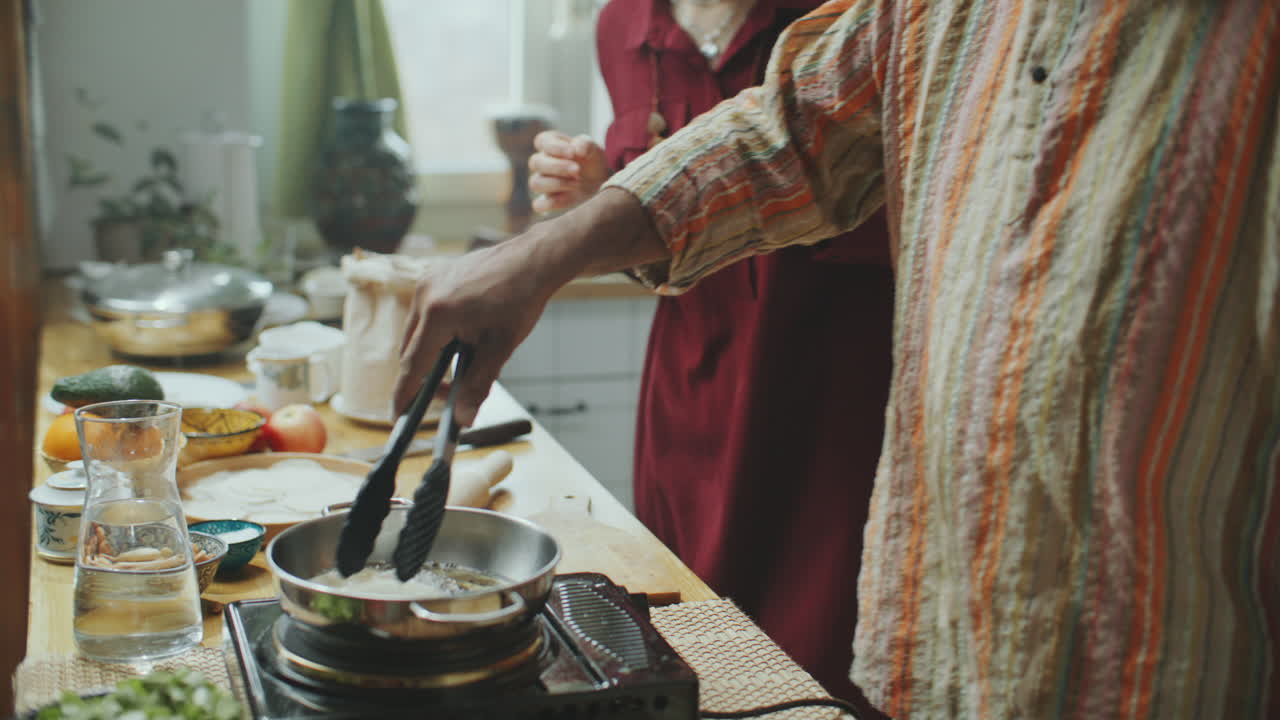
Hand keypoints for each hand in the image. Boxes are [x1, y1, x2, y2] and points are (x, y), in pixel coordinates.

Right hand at [393, 189, 667, 425]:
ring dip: (429, 354)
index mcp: (438, 314)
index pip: (413, 365)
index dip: (405, 394)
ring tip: (457, 369)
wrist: (533, 260)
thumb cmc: (521, 299)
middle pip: (410, 349)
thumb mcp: (501, 348)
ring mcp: (428, 281)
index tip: (397, 417)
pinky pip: (425, 313)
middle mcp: (425, 294)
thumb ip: (478, 384)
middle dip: (422, 376)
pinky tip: (456, 342)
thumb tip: (463, 418)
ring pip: (416, 332)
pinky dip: (434, 333)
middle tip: (446, 397)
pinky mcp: (435, 275)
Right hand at [528, 131, 608, 213]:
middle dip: (557, 166)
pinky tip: (567, 198)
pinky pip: (539, 205)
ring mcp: (543, 183)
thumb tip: (577, 149)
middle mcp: (542, 163)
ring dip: (557, 183)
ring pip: (535, 183)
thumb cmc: (593, 162)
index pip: (542, 142)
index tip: (573, 153)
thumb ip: (585, 144)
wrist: (601, 183)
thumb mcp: (594, 150)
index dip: (555, 147)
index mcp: (550, 145)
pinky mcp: (549, 202)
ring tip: (577, 183)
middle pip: (535, 162)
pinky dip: (550, 203)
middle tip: (577, 170)